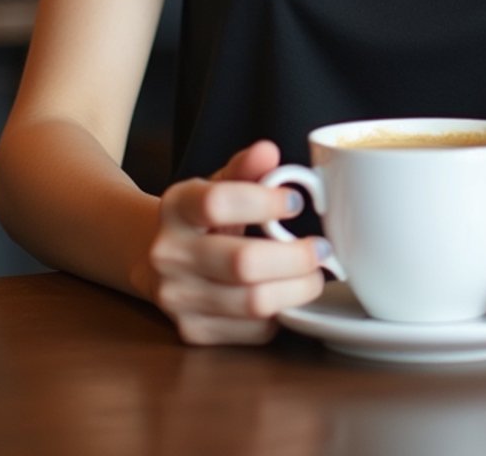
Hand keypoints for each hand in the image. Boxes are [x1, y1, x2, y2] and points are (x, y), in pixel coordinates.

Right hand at [145, 140, 327, 344]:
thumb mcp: (220, 183)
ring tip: (315, 273)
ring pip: (253, 303)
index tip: (297, 201)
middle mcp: (168, 255)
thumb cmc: (205, 216)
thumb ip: (245, 167)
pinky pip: (252, 331)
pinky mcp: (194, 332)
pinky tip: (286, 294)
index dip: (264, 202)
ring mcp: (177, 299)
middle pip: (243, 262)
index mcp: (176, 207)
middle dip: (295, 257)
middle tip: (322, 249)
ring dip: (297, 289)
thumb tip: (268, 152)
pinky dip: (279, 314)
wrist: (163, 258)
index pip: (218, 203)